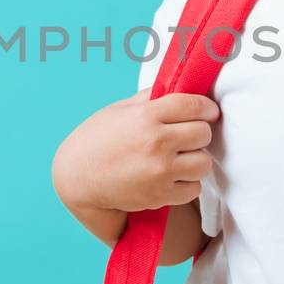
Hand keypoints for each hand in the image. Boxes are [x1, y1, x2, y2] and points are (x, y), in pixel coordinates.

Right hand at [52, 87, 219, 213]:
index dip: (207, 107)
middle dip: (199, 132)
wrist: (76, 178)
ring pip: (204, 162)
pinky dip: (187, 183)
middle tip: (187, 136)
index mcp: (145, 116)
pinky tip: (172, 177)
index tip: (207, 111)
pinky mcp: (160, 195)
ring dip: (195, 159)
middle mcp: (156, 142)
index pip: (193, 105)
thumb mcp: (119, 109)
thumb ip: (150, 98)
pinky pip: (194, 188)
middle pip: (204, 133)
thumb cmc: (96, 139)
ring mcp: (159, 171)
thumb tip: (179, 87)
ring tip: (180, 158)